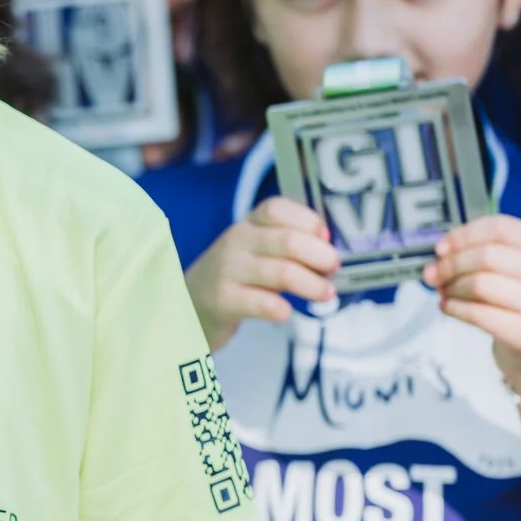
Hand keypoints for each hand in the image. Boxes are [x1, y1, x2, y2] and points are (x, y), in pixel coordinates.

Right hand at [182, 195, 339, 351]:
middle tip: (334, 269)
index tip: (326, 237)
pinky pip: (263, 303)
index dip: (308, 219)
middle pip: (287, 241)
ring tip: (326, 294)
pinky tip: (286, 313)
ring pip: (282, 272)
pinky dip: (283, 310)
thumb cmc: (234, 278)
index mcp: (247, 225)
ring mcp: (228, 271)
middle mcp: (236, 242)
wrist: (186, 306)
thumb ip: (286, 245)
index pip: (277, 208)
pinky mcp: (223, 300)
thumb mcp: (254, 251)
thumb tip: (332, 251)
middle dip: (320, 256)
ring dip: (312, 285)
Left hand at [423, 215, 520, 397]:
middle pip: (486, 255)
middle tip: (434, 274)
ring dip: (451, 287)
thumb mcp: (514, 269)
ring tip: (443, 291)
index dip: (463, 234)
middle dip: (451, 263)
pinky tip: (447, 307)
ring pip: (479, 283)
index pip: (499, 227)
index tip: (440, 248)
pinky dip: (453, 308)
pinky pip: (476, 313)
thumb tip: (439, 255)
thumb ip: (480, 254)